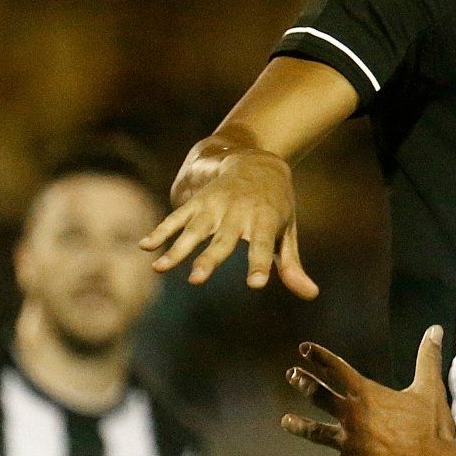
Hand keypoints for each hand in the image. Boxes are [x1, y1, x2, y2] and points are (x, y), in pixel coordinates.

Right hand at [140, 146, 318, 295]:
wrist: (257, 160)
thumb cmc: (275, 205)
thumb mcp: (288, 230)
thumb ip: (292, 264)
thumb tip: (311, 295)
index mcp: (265, 220)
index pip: (264, 245)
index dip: (260, 263)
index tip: (256, 283)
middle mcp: (238, 212)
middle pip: (223, 239)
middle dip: (209, 259)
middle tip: (196, 280)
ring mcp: (215, 206)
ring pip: (194, 230)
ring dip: (176, 249)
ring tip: (159, 268)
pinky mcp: (197, 202)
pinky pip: (176, 217)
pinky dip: (160, 230)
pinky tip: (145, 246)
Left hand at [280, 327, 453, 455]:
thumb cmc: (430, 427)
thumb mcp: (430, 387)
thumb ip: (428, 357)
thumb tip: (435, 329)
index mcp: (367, 395)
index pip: (338, 370)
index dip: (320, 357)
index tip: (304, 349)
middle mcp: (351, 416)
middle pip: (320, 396)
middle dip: (304, 384)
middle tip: (291, 376)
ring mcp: (348, 443)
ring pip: (315, 432)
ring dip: (298, 426)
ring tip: (285, 421)